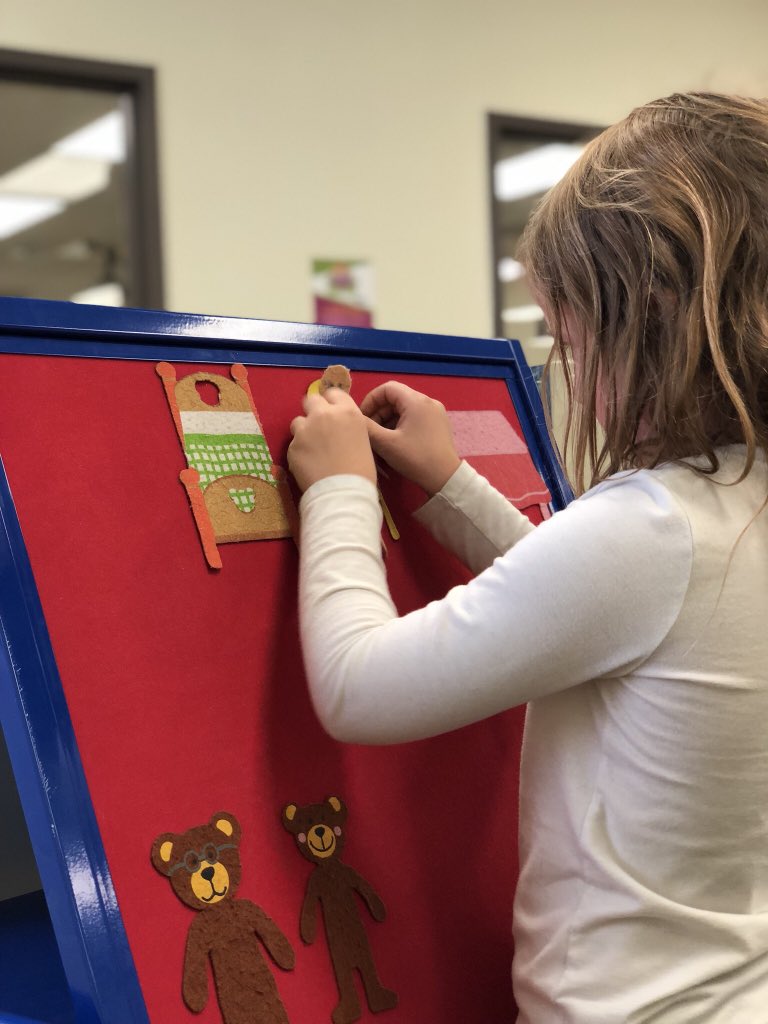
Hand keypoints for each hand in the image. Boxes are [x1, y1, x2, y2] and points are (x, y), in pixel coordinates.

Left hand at [288, 388, 376, 491]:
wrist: (343, 493)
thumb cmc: (361, 471)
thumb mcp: (362, 439)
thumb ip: (347, 426)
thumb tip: (337, 426)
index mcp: (347, 412)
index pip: (333, 392)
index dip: (331, 402)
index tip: (331, 412)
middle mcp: (324, 414)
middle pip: (311, 400)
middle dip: (313, 411)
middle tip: (317, 427)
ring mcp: (305, 429)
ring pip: (298, 422)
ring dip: (303, 431)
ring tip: (312, 450)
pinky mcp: (292, 446)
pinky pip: (293, 444)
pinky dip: (299, 452)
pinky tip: (308, 465)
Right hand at [359, 381, 460, 495]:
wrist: (445, 478)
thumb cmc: (415, 458)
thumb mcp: (386, 443)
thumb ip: (367, 427)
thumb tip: (354, 418)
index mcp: (416, 401)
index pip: (387, 388)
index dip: (371, 400)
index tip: (362, 417)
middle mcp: (428, 401)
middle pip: (396, 398)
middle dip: (379, 412)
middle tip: (370, 431)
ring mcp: (436, 412)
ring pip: (405, 408)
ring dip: (389, 420)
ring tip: (380, 438)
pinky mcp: (439, 424)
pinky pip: (415, 416)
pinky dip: (401, 424)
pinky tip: (395, 441)